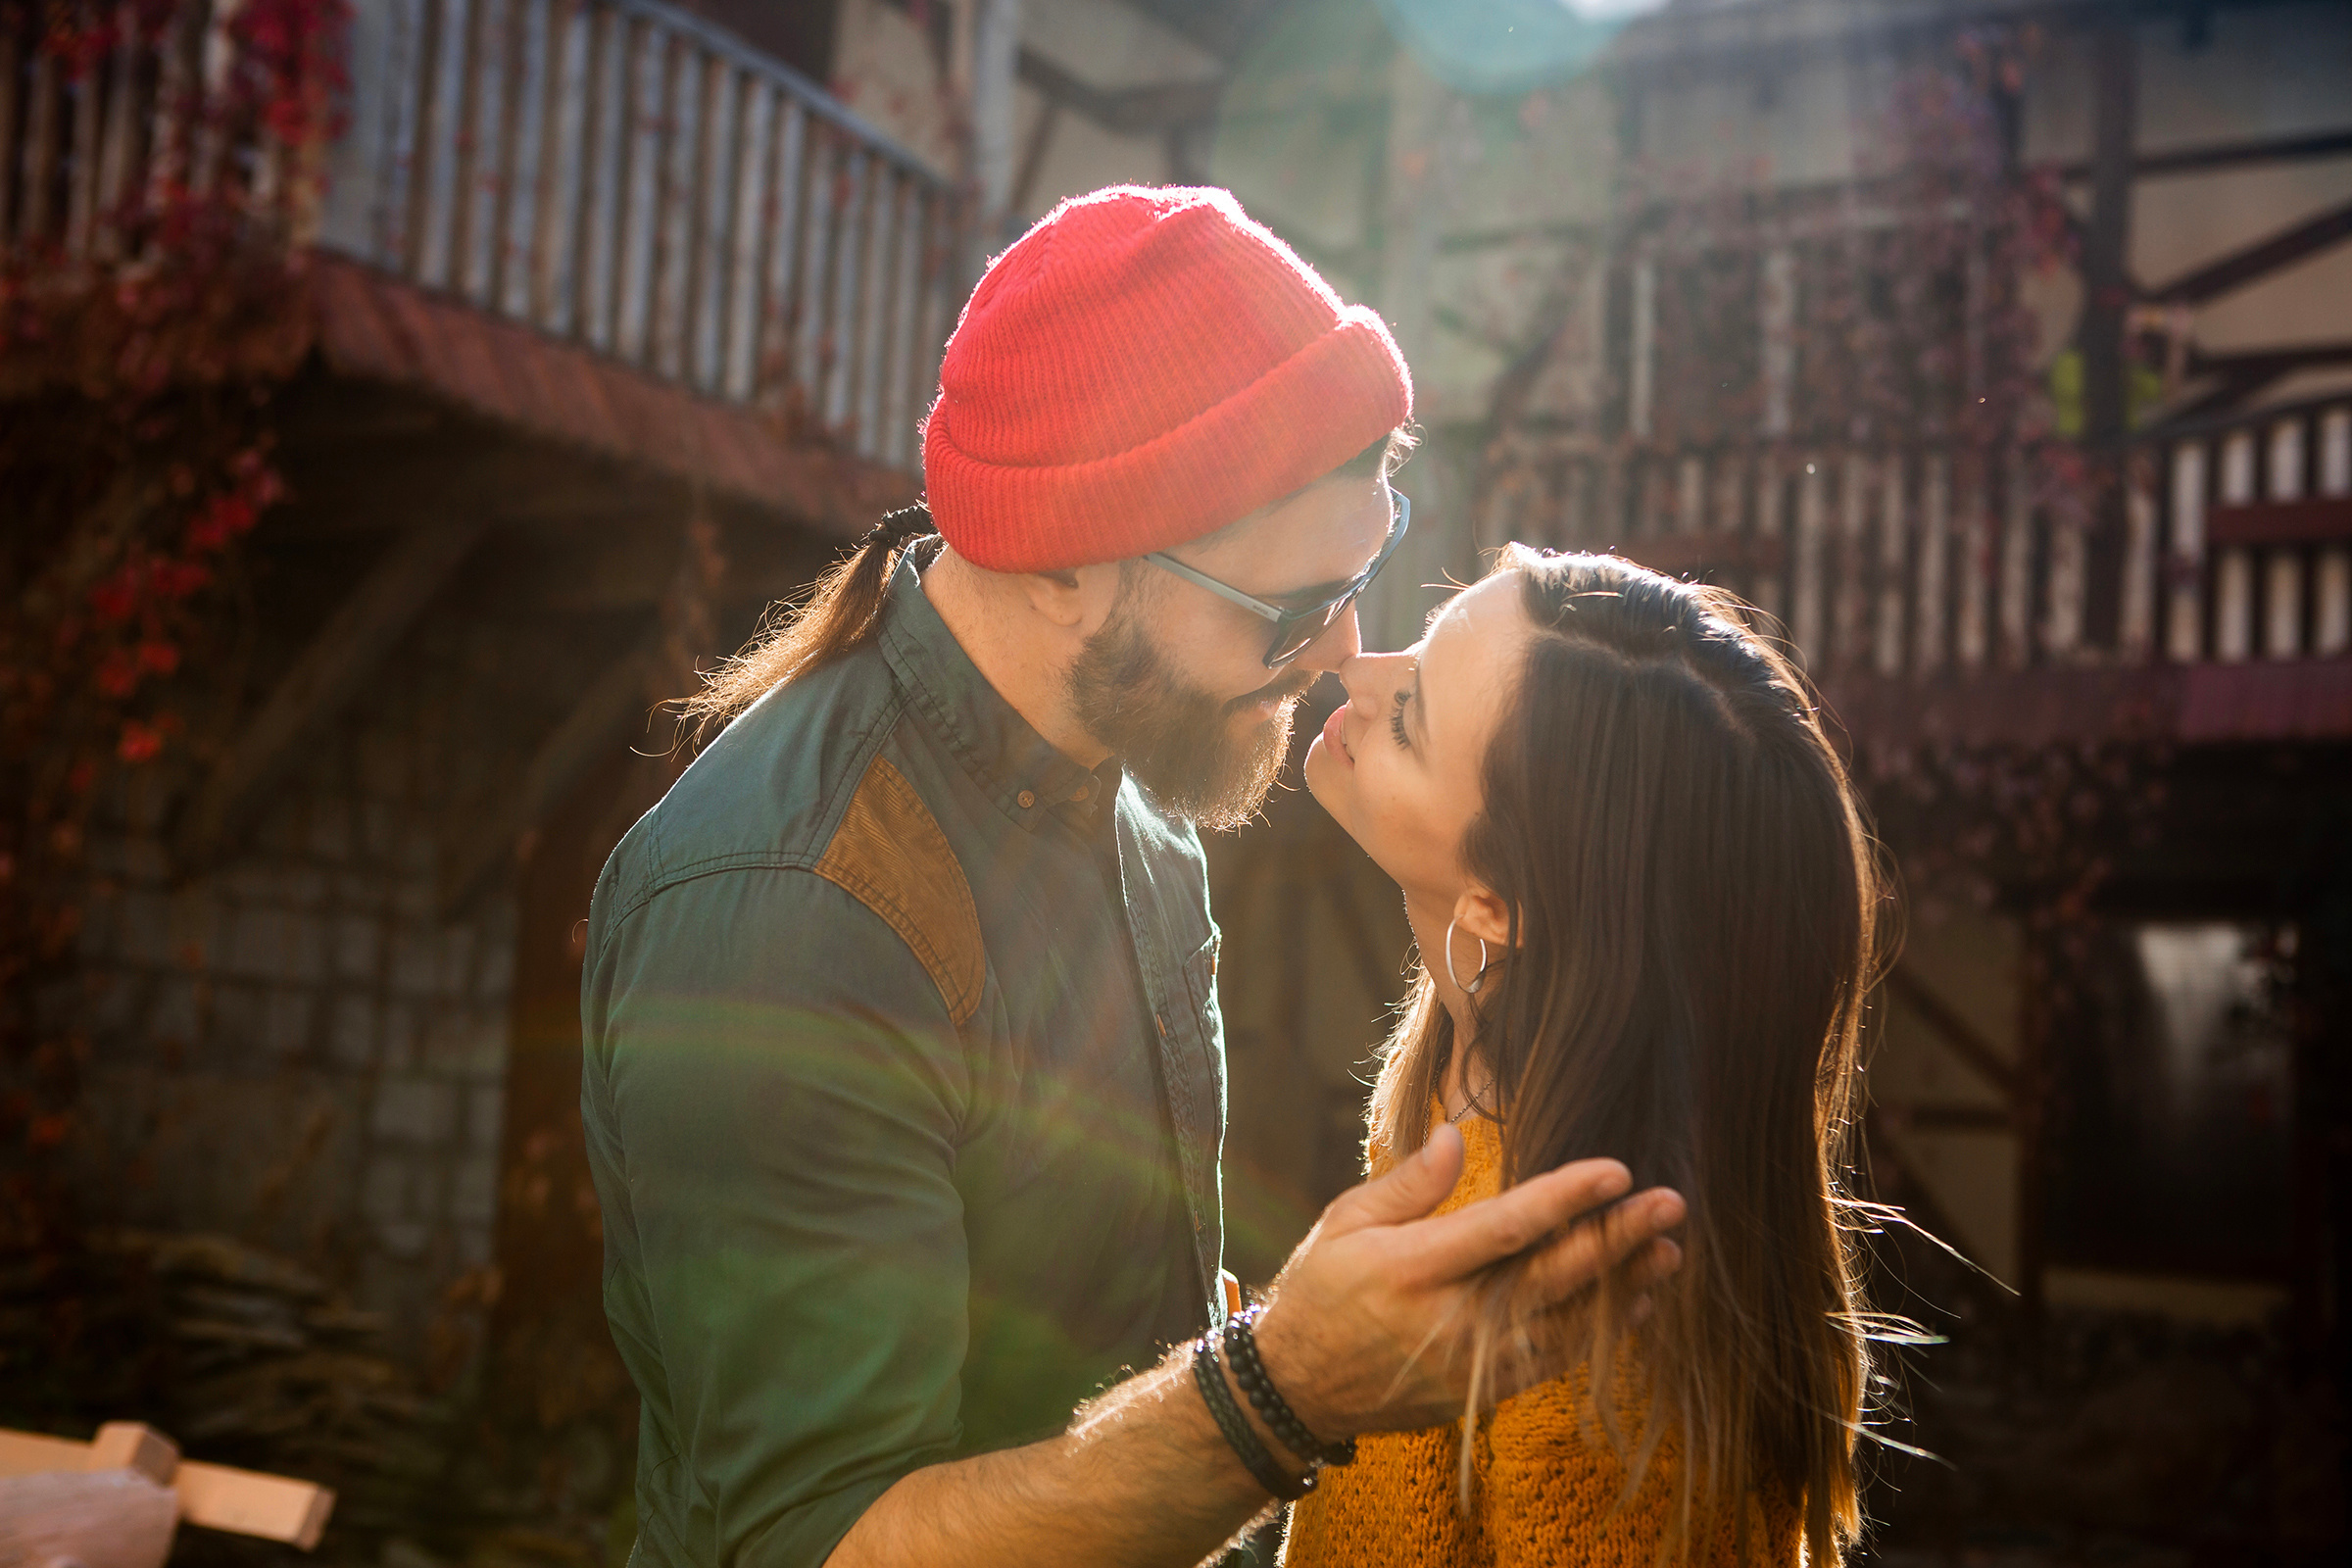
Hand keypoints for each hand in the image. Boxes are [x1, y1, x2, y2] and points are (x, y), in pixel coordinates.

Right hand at [1249, 1123, 1684, 1438]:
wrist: (1296, 1390)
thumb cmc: (1321, 1291)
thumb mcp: (1344, 1223)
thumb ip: (1408, 1183)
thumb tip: (1454, 1135)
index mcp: (1412, 1267)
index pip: (1505, 1227)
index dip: (1565, 1197)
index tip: (1616, 1170)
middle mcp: (1450, 1321)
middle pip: (1551, 1277)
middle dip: (1616, 1239)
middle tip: (1671, 1205)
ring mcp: (1471, 1365)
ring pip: (1565, 1326)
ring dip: (1622, 1289)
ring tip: (1669, 1252)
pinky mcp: (1482, 1394)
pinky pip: (1554, 1362)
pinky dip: (1599, 1334)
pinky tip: (1633, 1304)